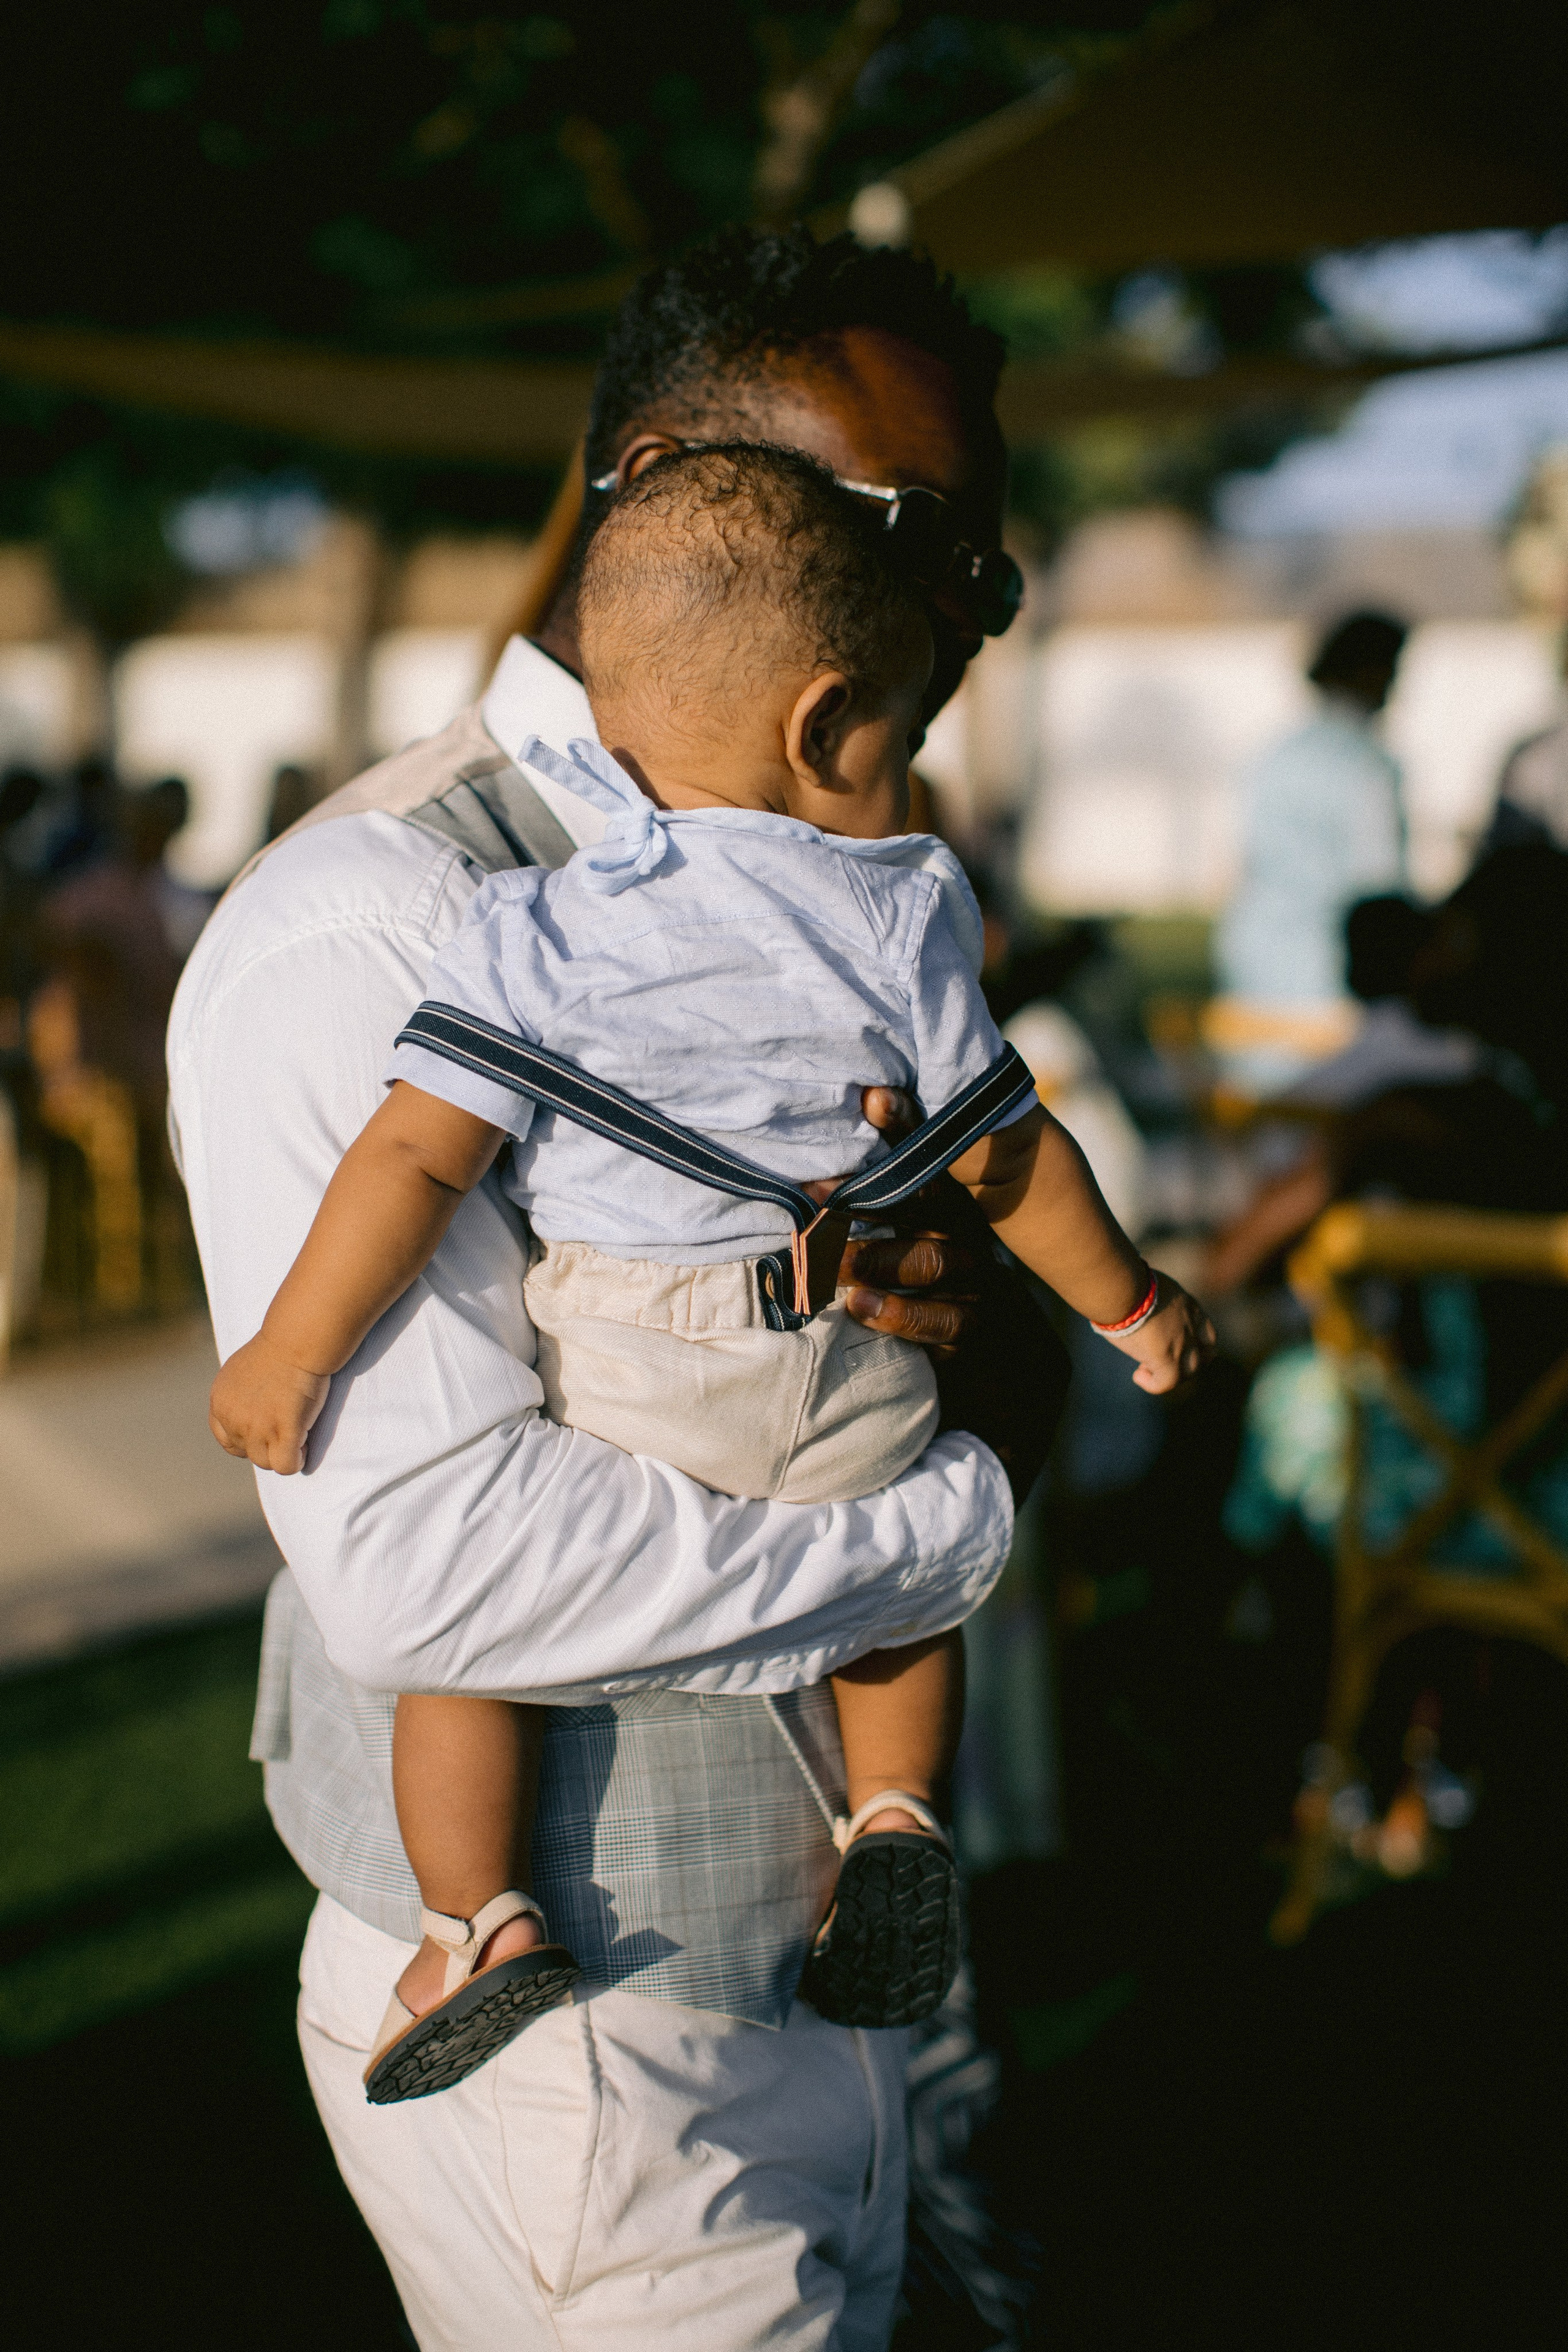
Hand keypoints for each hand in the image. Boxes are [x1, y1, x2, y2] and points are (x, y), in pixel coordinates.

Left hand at [209, 1331, 330, 1473]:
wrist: (297, 1341)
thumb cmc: (278, 1348)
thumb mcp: (241, 1371)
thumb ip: (238, 1396)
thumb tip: (248, 1412)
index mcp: (220, 1402)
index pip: (226, 1440)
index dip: (247, 1441)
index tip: (265, 1431)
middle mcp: (233, 1418)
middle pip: (248, 1453)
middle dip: (266, 1446)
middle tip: (286, 1430)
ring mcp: (257, 1428)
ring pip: (266, 1463)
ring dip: (283, 1453)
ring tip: (298, 1436)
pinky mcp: (283, 1432)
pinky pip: (286, 1466)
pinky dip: (297, 1461)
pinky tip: (305, 1446)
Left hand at [842, 1087, 980, 1354]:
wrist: (988, 1346)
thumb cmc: (927, 1271)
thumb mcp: (912, 1225)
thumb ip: (888, 1178)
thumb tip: (863, 1100)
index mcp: (952, 1200)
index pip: (929, 1156)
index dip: (906, 1127)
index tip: (872, 1099)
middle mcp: (967, 1233)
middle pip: (927, 1204)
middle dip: (870, 1202)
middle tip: (815, 1202)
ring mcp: (973, 1282)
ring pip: (931, 1262)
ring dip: (876, 1259)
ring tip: (827, 1263)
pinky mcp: (969, 1330)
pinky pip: (940, 1324)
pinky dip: (897, 1315)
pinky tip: (858, 1307)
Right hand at [1106, 1276, 1214, 1394]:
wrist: (1121, 1285)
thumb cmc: (1123, 1280)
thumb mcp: (1149, 1286)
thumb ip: (1152, 1299)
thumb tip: (1135, 1303)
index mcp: (1189, 1306)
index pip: (1206, 1333)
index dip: (1195, 1345)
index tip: (1172, 1344)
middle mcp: (1191, 1325)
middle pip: (1204, 1355)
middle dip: (1186, 1363)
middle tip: (1160, 1361)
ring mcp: (1181, 1342)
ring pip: (1189, 1371)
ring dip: (1170, 1375)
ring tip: (1145, 1369)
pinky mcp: (1165, 1357)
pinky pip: (1167, 1382)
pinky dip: (1153, 1384)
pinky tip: (1138, 1376)